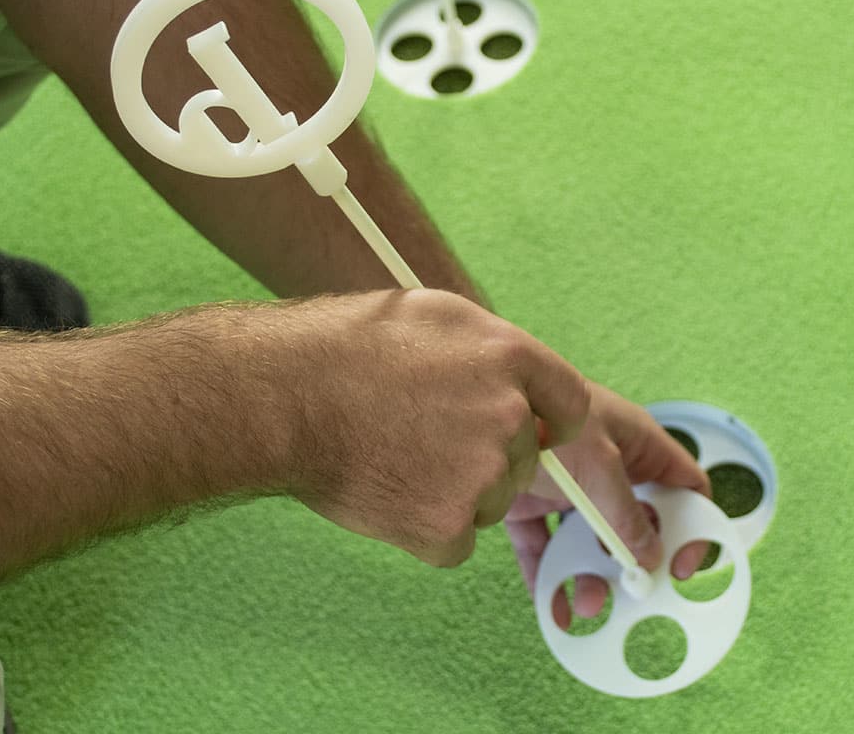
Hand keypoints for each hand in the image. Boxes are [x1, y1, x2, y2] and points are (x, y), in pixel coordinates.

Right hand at [280, 289, 589, 567]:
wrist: (282, 397)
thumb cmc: (344, 348)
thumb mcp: (432, 313)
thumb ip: (492, 350)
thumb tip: (520, 383)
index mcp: (510, 357)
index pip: (571, 405)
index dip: (552, 423)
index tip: (535, 432)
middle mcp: (509, 416)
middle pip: (524, 460)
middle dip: (487, 456)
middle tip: (422, 438)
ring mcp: (482, 475)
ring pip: (492, 501)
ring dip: (457, 493)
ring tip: (397, 458)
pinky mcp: (448, 527)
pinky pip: (457, 541)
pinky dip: (427, 530)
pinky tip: (388, 493)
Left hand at [504, 383, 711, 628]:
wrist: (479, 404)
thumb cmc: (548, 417)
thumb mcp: (601, 465)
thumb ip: (627, 513)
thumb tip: (649, 557)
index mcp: (638, 446)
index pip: (685, 486)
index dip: (694, 526)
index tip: (683, 567)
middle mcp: (608, 468)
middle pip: (636, 524)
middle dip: (635, 564)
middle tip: (633, 595)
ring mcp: (569, 486)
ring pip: (589, 542)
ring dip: (591, 578)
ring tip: (587, 606)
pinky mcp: (531, 502)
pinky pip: (545, 547)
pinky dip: (548, 578)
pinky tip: (551, 607)